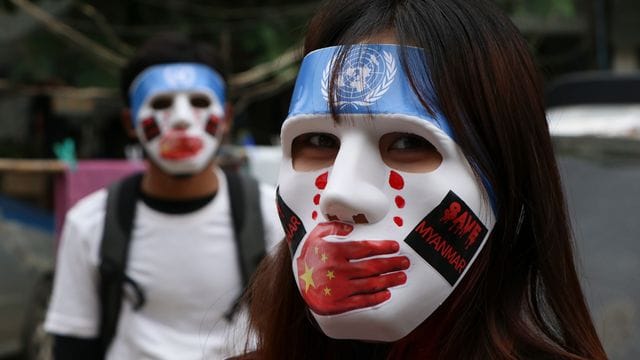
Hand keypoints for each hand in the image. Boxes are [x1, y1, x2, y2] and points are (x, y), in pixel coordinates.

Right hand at [295, 222, 409, 314]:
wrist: (294, 281)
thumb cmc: (309, 256)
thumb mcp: (316, 235)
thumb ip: (334, 227)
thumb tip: (351, 227)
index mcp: (334, 251)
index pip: (365, 248)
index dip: (383, 247)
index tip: (395, 247)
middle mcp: (338, 270)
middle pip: (372, 267)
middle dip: (392, 264)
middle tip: (404, 262)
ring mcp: (338, 288)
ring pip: (370, 284)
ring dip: (389, 280)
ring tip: (401, 277)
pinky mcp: (337, 304)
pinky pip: (362, 301)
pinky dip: (376, 298)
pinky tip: (387, 293)